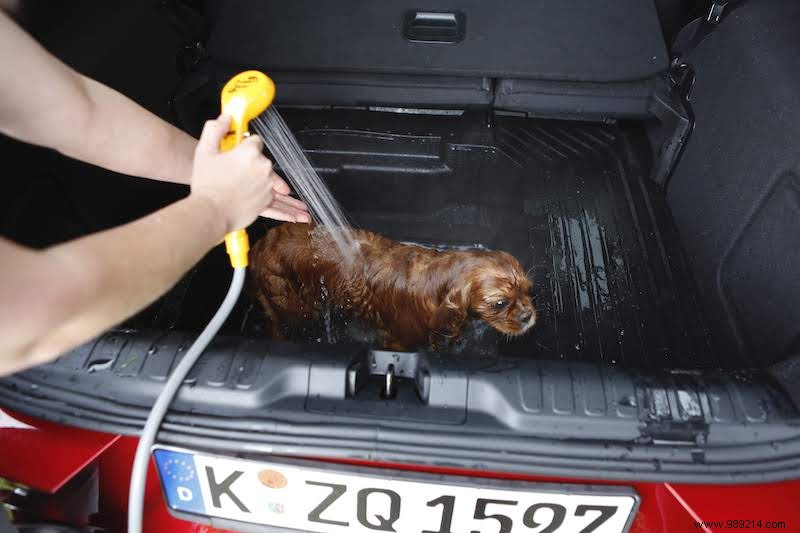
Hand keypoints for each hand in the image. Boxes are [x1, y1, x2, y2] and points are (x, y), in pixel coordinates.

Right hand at [189, 115, 309, 232]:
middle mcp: (263, 168)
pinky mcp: (265, 203)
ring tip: (302, 208)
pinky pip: (277, 207)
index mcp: (249, 153)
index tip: (239, 152)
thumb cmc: (207, 183)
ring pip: (278, 188)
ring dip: (290, 199)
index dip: (245, 147)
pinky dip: (288, 212)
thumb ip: (214, 130)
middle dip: (256, 168)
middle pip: (266, 164)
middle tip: (242, 175)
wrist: (209, 210)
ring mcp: (266, 187)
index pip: (255, 143)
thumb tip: (225, 118)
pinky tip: (299, 217)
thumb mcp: (204, 150)